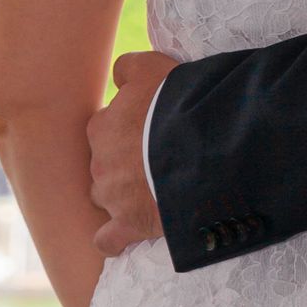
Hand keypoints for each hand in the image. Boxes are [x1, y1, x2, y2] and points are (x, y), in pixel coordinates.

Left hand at [86, 51, 178, 255]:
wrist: (206, 146)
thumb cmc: (182, 103)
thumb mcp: (155, 68)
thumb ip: (129, 68)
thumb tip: (118, 75)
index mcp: (103, 125)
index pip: (106, 128)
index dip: (132, 130)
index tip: (153, 132)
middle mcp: (100, 161)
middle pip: (106, 163)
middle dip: (126, 163)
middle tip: (159, 160)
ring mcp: (112, 195)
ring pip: (106, 196)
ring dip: (123, 195)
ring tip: (155, 191)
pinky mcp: (129, 224)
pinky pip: (108, 239)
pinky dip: (115, 238)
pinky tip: (127, 234)